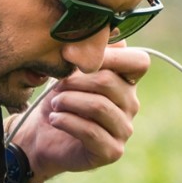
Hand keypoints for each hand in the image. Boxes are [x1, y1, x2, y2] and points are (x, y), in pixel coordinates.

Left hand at [7, 43, 149, 182]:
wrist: (41, 137)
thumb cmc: (58, 100)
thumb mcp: (70, 70)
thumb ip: (91, 52)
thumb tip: (113, 31)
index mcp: (127, 81)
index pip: (139, 62)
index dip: (112, 56)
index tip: (78, 58)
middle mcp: (131, 104)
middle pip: (109, 82)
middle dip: (76, 81)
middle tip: (57, 86)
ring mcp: (124, 129)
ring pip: (99, 106)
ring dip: (69, 101)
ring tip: (55, 104)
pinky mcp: (112, 151)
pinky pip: (91, 131)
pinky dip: (67, 121)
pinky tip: (54, 119)